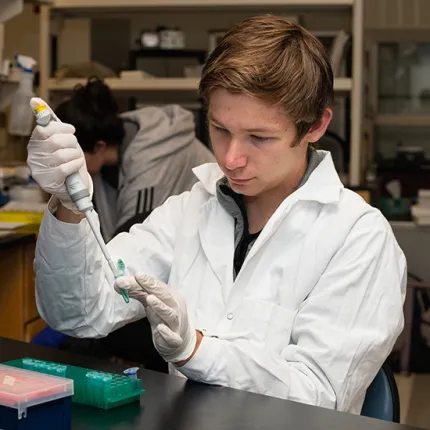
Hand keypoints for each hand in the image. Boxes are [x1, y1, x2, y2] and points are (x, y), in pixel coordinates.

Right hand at [27, 97, 92, 212]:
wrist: (72, 186)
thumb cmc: (66, 160)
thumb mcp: (60, 141)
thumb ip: (50, 123)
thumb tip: (35, 100)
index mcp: (34, 144)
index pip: (43, 130)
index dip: (60, 127)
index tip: (71, 130)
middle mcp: (33, 157)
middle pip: (54, 141)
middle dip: (70, 141)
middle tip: (75, 145)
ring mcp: (40, 171)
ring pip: (61, 155)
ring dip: (75, 154)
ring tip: (76, 156)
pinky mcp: (49, 182)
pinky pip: (65, 168)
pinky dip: (75, 164)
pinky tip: (76, 165)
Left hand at [115, 274, 198, 363]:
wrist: (180, 340)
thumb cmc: (163, 317)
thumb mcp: (150, 304)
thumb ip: (137, 293)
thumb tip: (119, 284)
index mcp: (169, 296)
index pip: (156, 286)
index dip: (146, 280)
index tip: (135, 275)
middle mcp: (174, 307)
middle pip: (164, 295)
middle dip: (151, 286)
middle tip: (139, 277)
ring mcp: (175, 323)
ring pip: (169, 313)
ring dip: (160, 306)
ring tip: (149, 299)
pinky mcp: (175, 339)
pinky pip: (172, 336)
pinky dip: (166, 332)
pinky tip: (160, 328)